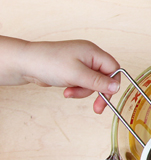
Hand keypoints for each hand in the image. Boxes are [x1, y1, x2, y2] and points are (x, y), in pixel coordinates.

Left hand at [0, 37, 119, 112]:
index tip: (106, 97)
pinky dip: (76, 89)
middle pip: (104, 77)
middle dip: (97, 91)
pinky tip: (66, 90)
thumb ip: (99, 82)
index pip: (114, 68)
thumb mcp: (77, 75)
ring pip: (92, 82)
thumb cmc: (49, 63)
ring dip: (83, 91)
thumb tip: (116, 87)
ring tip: (69, 93)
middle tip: (97, 107)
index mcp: (93, 52)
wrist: (25, 63)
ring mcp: (81, 63)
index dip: (112, 83)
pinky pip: (82, 83)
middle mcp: (89, 56)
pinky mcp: (73, 70)